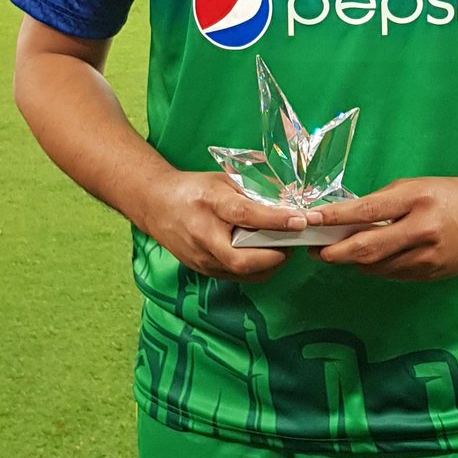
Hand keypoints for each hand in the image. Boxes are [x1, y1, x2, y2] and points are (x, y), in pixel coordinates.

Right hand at [136, 170, 310, 283]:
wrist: (158, 205)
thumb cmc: (195, 189)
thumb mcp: (223, 180)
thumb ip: (252, 192)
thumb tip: (287, 202)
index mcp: (210, 203)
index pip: (245, 215)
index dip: (275, 221)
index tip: (300, 221)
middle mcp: (204, 236)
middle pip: (243, 259)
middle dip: (276, 255)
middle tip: (295, 242)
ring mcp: (202, 258)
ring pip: (244, 273)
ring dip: (271, 264)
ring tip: (285, 247)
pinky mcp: (204, 270)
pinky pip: (238, 276)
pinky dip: (258, 269)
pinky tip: (267, 255)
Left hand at [308, 176, 457, 281]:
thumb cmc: (446, 194)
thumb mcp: (413, 187)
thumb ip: (381, 203)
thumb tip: (346, 219)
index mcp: (416, 200)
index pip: (368, 211)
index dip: (336, 218)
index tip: (312, 221)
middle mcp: (423, 230)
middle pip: (369, 248)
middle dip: (337, 253)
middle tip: (315, 251)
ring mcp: (429, 257)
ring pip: (379, 267)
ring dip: (354, 262)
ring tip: (337, 253)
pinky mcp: (434, 275)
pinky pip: (395, 275)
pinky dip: (377, 268)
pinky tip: (368, 260)